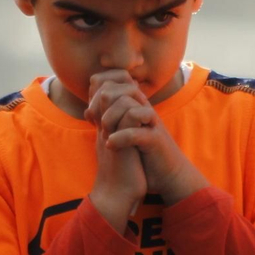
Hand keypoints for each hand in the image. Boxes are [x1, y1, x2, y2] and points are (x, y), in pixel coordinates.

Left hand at [87, 70, 207, 205]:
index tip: (91, 114)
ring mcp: (150, 122)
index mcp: (134, 104)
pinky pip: (136, 131)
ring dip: (110, 119)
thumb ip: (108, 120)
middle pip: (119, 87)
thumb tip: (87, 111)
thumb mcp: (123, 133)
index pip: (112, 80)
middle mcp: (143, 108)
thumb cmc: (142, 153)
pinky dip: (120, 137)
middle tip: (97, 124)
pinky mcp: (155, 139)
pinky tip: (111, 144)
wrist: (167, 174)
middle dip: (101, 103)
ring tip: (104, 135)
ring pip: (128, 104)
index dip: (96, 92)